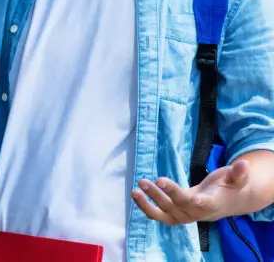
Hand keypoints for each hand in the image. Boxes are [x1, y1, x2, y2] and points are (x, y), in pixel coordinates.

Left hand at [132, 159, 251, 223]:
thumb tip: (244, 164)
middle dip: (167, 194)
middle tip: (153, 180)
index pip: (206, 205)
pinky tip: (135, 195)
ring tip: (136, 190)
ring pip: (166, 214)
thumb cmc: (227, 187)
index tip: (195, 199)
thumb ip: (238, 173)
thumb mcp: (235, 178)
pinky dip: (146, 208)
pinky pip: (158, 215)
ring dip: (150, 203)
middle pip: (181, 206)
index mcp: (214, 203)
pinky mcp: (174, 215)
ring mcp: (184, 216)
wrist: (223, 202)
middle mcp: (197, 213)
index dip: (200, 203)